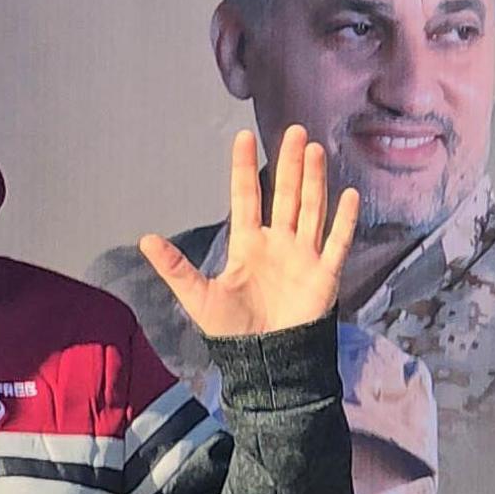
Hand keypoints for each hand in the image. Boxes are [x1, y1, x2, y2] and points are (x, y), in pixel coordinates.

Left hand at [140, 126, 357, 338]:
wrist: (266, 362)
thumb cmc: (232, 331)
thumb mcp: (199, 297)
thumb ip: (176, 268)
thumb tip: (145, 240)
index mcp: (248, 244)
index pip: (246, 196)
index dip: (245, 167)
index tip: (244, 136)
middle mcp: (278, 242)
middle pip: (285, 194)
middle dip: (290, 163)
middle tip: (295, 131)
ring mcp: (303, 256)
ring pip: (310, 209)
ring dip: (314, 180)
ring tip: (315, 150)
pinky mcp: (324, 274)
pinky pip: (337, 242)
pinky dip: (344, 220)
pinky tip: (349, 194)